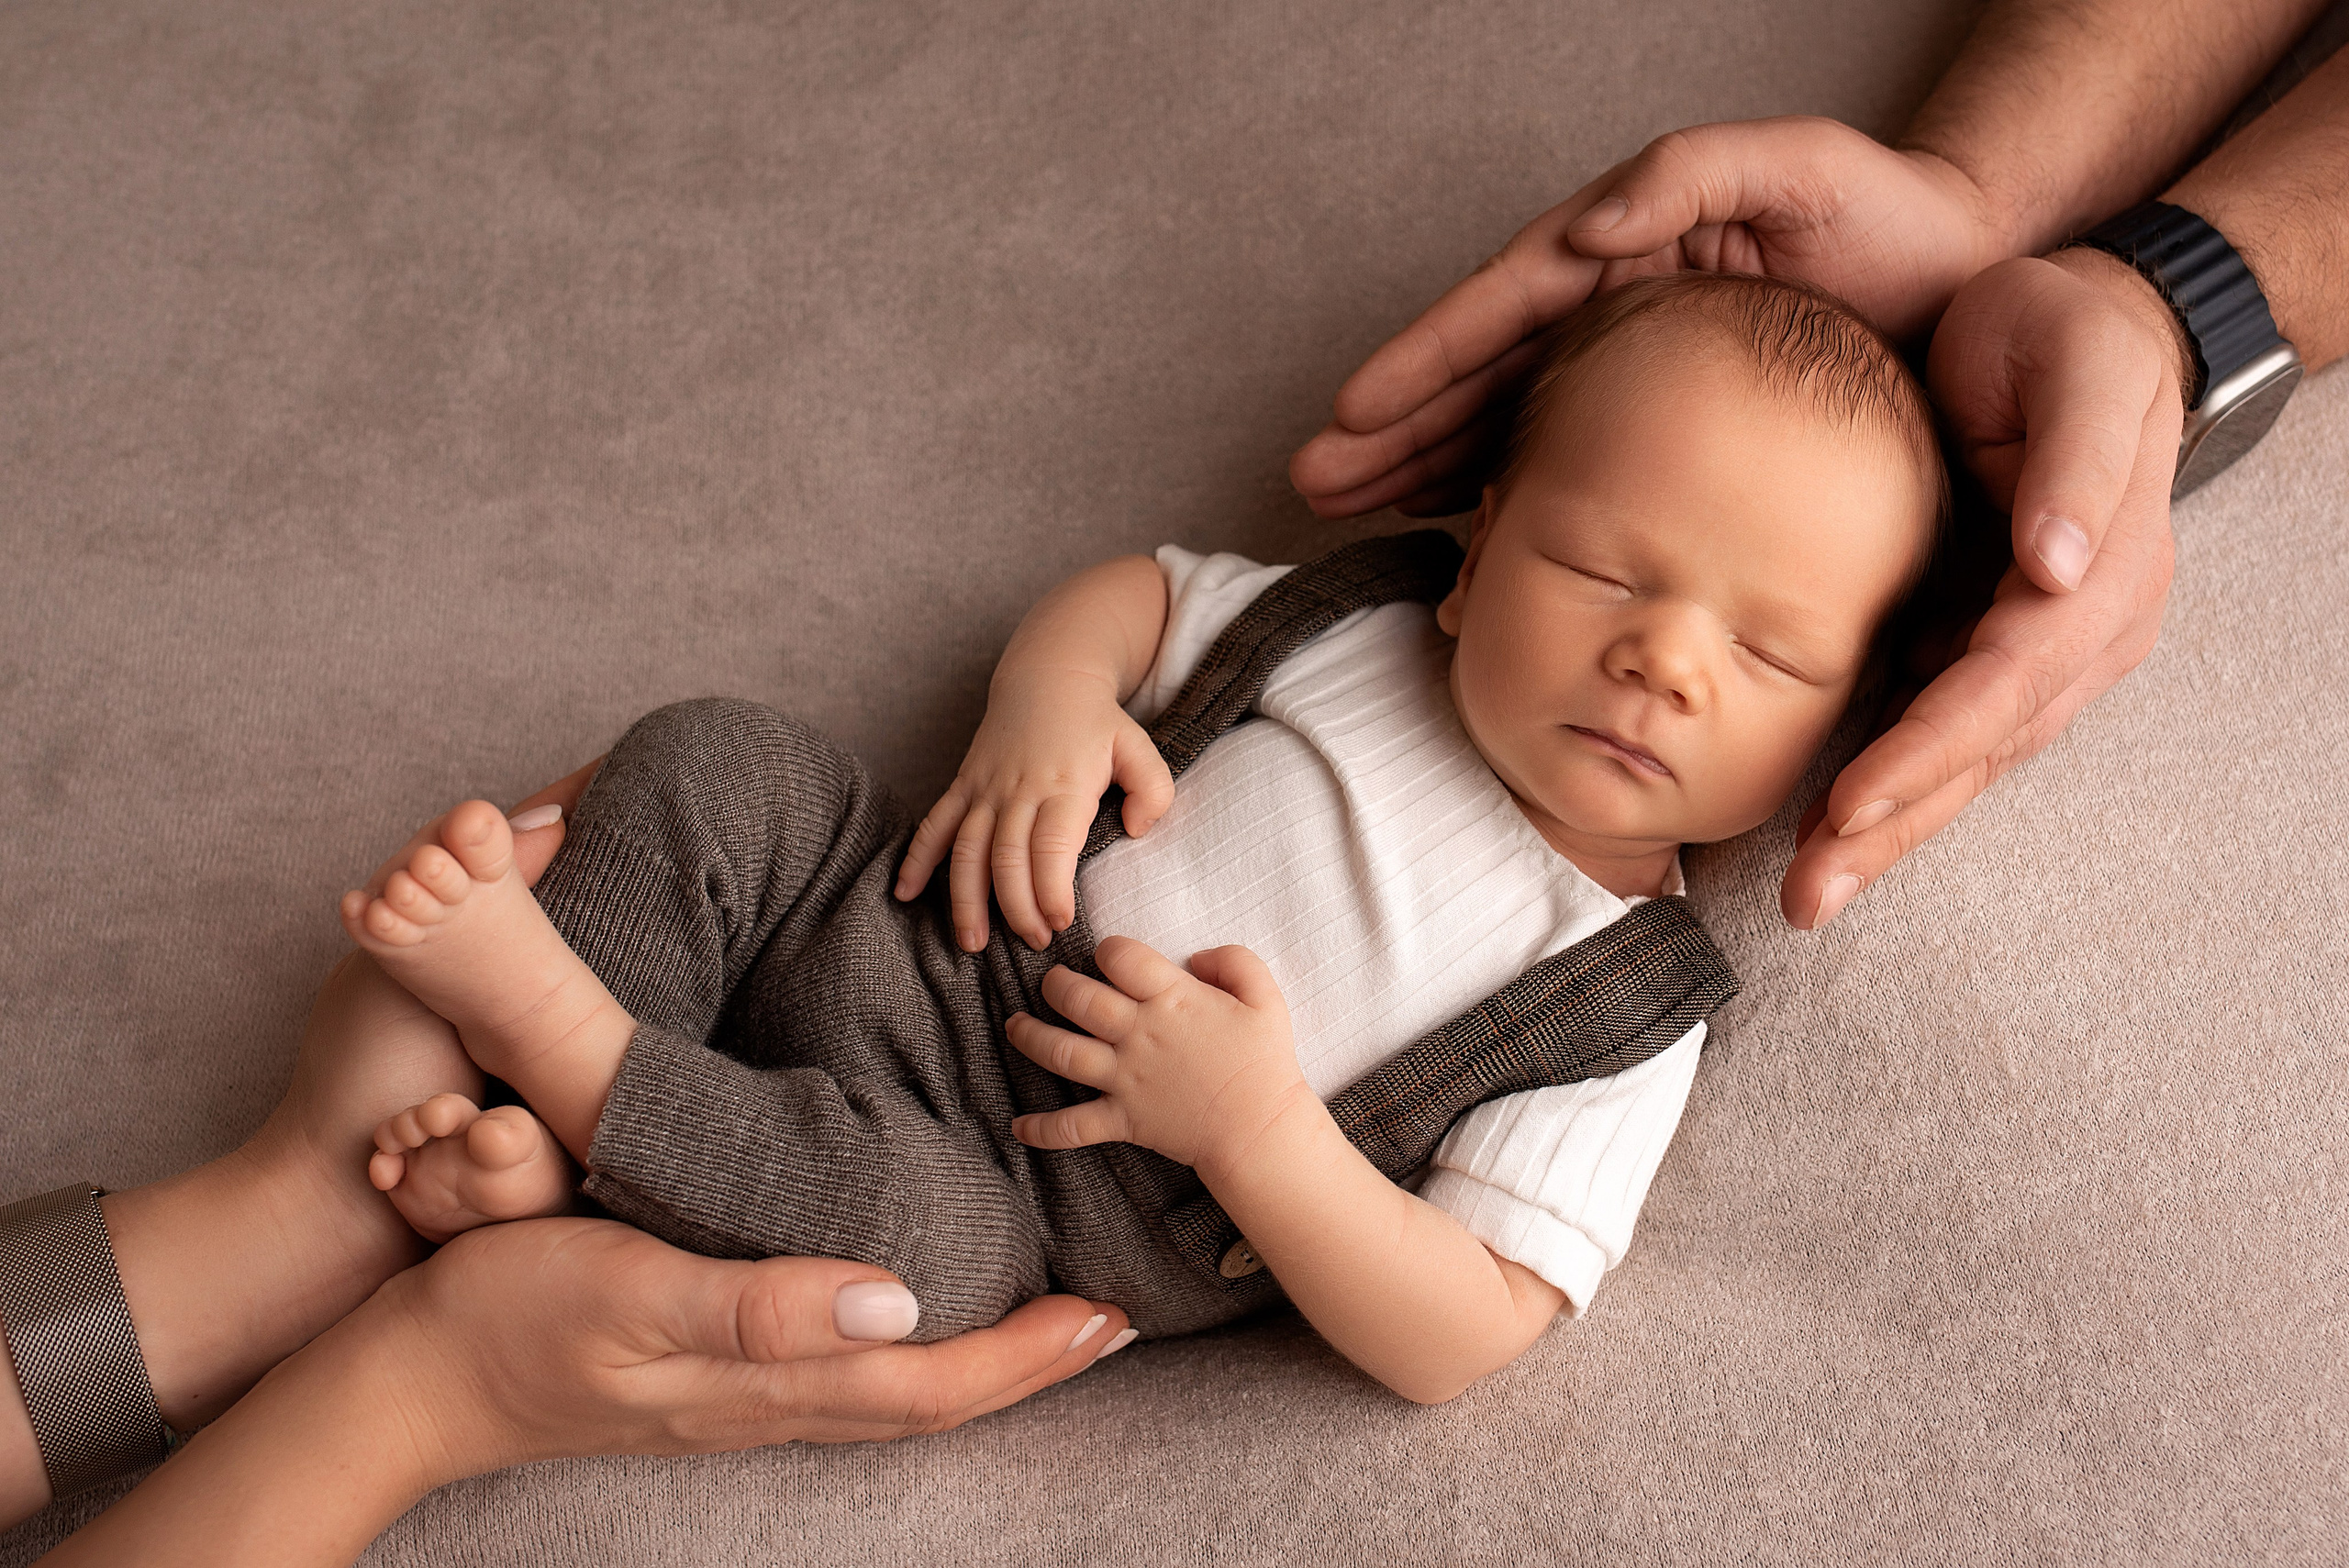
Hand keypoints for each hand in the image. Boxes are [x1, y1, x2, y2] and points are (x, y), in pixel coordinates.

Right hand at [379, 1219, 1130, 1475]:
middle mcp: (767, 1400)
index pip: (931, 1382)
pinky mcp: (703, 1374)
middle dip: (1027, 1367)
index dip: (1027, 1357)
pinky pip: (837, 1377)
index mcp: (766, 1381)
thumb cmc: (511, 1317)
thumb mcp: (632, 1292)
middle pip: (928, 1400)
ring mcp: (734, 1396)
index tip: (1105, 1318)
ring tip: (1036, 1320)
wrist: (407, 1376)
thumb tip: (899, 1304)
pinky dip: (902, 1352)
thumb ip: (761, 1305)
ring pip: (888, 1394)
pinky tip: (903, 1311)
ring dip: (975, 1364)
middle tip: (1104, 1320)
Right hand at [895, 669, 1174, 952]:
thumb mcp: (1139, 747)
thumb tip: (1137, 830)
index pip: (1052, 846)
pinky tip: (904, 892)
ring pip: (966, 849)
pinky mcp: (963, 785)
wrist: (1048, 677)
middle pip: (1006, 857)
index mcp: (1064, 784)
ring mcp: (985, 788)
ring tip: (971, 943)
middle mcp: (1018, 789)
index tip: (1060, 921)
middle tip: (1034, 942)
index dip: (1051, 888)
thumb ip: (1153, 790)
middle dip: (1016, 907)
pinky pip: (935, 824)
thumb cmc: (1098, 723)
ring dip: (965, 898)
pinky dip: (917, 858)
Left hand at [1005, 937, 1310, 1176]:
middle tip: (1052, 982)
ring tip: (1014, 1026)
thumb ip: (1234, 962)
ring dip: (1029, 1036)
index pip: (1120, 957)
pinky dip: (1042, 1129)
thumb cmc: (1264, 1063)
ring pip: (1060, 1051)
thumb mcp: (1265, 997)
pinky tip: (1018, 1126)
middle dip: (1055, 984)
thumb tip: (1197, 955)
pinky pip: (1073, 1126)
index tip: (1108, 954)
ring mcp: (1125, 1079)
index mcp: (1171, 999)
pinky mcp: (1122, 1119)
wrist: (1260, 1130)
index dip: (1108, 949)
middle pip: (1077, 998)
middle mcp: (1138, 1034)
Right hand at [1289, 116, 2001, 517]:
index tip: (1353, 410)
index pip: (1498, 306)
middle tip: (1317, 483)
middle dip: (1390, 431)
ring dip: (1424, 470)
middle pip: (1477, 374)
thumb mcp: (1799, 164)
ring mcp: (1631, 371)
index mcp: (1623, 249)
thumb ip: (1690, 173)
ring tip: (1355, 517)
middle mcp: (1610, 310)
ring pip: (1503, 423)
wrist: (1973, 276)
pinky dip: (1503, 497)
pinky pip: (1564, 460)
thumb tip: (1585, 228)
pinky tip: (1459, 536)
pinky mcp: (1666, 424)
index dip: (1420, 360)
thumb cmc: (1891, 213)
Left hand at [1782, 249, 2185, 928]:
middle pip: (1979, 751)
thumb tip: (2055, 565)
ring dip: (1887, 829)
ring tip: (1809, 889)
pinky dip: (1890, 782)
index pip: (2004, 685)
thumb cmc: (2065, 332)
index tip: (1849, 803)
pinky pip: (1942, 731)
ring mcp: (2041, 648)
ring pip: (1960, 760)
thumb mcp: (2079, 366)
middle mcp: (2077, 633)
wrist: (2083, 322)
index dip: (1928, 748)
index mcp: (2100, 581)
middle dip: (1894, 827)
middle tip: (1808, 897)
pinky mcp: (1994, 641)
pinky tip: (1830, 828)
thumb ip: (2073, 464)